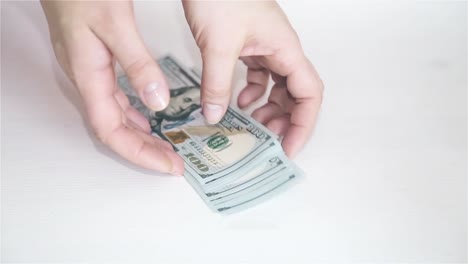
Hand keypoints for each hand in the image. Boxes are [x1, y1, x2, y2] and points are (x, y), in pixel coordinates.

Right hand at [41, 1, 183, 174]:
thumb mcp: (115, 24)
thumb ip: (137, 63)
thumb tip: (158, 102)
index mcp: (87, 75)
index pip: (112, 131)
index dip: (140, 153)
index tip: (167, 166)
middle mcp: (85, 78)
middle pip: (114, 129)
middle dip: (144, 150)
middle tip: (171, 162)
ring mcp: (89, 69)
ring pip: (115, 115)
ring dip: (140, 134)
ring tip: (164, 146)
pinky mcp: (95, 59)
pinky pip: (114, 97)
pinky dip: (132, 112)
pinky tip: (145, 115)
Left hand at [182, 1, 322, 156]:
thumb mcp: (218, 45)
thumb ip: (217, 84)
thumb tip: (215, 115)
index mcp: (286, 49)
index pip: (309, 94)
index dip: (303, 124)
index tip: (288, 148)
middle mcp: (280, 49)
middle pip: (296, 93)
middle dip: (286, 120)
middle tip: (268, 141)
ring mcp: (265, 46)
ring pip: (278, 86)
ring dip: (269, 108)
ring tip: (253, 126)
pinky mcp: (248, 45)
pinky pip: (259, 75)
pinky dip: (252, 92)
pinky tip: (239, 100)